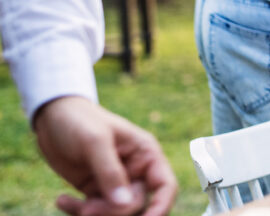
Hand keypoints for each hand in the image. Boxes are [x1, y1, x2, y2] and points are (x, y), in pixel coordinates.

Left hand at [34, 96, 176, 215]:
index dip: (161, 206)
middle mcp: (134, 170)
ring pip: (115, 211)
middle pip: (135, 204)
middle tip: (87, 210)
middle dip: (112, 211)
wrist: (51, 117)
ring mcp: (114, 182)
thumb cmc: (79, 121)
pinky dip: (78, 212)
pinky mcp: (95, 189)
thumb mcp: (94, 142)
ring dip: (93, 214)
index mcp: (145, 154)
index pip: (165, 186)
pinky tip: (62, 200)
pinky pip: (95, 212)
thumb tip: (125, 205)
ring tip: (69, 203)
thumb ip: (110, 173)